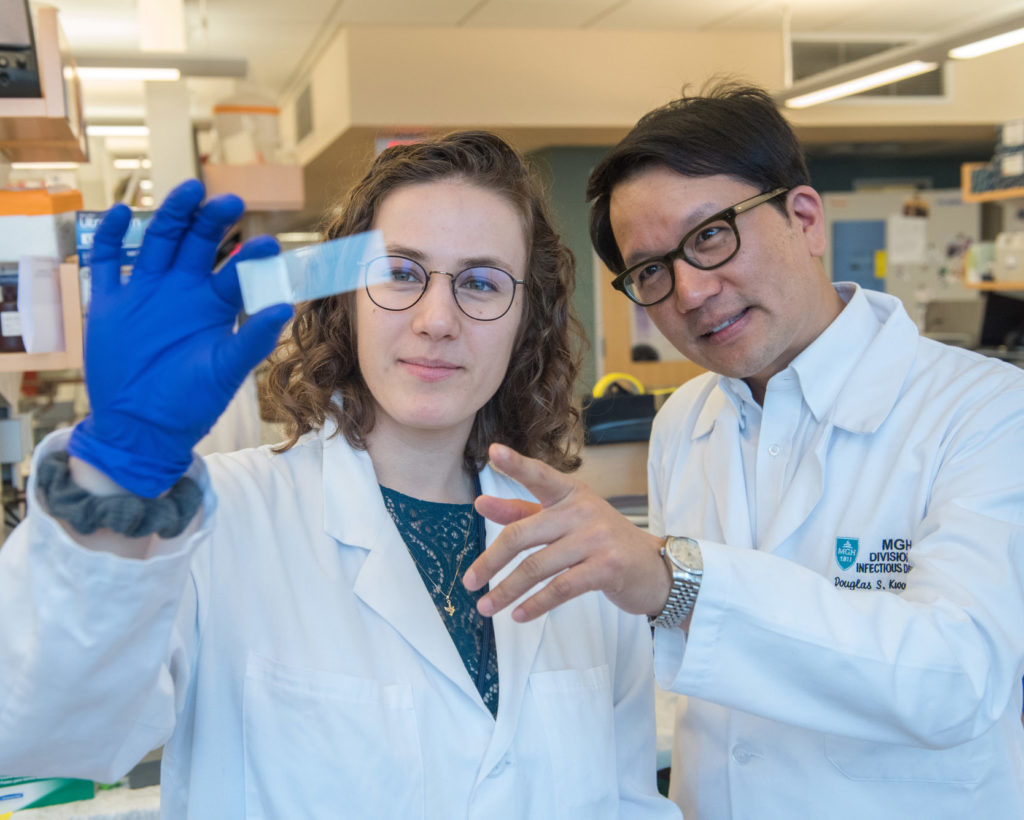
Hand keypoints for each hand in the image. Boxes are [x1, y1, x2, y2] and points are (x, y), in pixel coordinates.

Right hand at [67, 179, 293, 497]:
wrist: (141, 428)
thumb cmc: (191, 402)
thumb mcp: (226, 370)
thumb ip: (253, 339)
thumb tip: (287, 305)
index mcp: (214, 305)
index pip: (236, 271)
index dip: (251, 256)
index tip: (269, 244)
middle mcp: (182, 290)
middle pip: (198, 243)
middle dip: (212, 221)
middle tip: (230, 202)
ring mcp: (146, 292)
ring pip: (158, 241)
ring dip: (172, 215)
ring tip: (189, 191)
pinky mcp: (110, 303)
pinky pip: (107, 262)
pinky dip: (110, 237)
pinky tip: (120, 213)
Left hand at [463, 443, 670, 621]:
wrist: (655, 569)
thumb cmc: (602, 542)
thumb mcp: (564, 520)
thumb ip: (522, 511)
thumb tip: (480, 503)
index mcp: (571, 494)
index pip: (540, 476)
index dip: (516, 464)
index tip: (493, 451)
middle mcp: (582, 511)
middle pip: (523, 534)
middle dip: (491, 561)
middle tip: (469, 581)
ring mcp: (596, 539)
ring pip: (538, 566)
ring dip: (507, 590)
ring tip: (486, 607)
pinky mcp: (606, 568)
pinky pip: (561, 588)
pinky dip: (535, 604)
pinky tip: (518, 615)